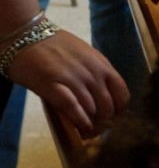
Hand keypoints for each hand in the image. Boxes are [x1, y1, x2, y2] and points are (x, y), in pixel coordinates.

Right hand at [8, 31, 128, 136]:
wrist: (26, 36)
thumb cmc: (55, 46)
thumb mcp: (85, 56)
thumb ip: (96, 73)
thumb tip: (103, 96)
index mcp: (102, 65)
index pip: (122, 93)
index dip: (120, 109)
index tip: (115, 117)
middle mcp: (92, 73)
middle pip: (108, 105)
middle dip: (105, 121)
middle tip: (99, 128)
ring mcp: (74, 79)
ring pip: (92, 109)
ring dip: (92, 124)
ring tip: (89, 131)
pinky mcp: (54, 86)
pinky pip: (74, 108)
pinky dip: (80, 121)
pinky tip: (82, 129)